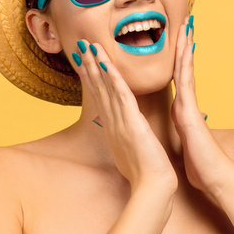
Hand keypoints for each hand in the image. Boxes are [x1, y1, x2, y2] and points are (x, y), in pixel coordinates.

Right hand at [72, 40, 177, 193]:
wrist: (152, 186)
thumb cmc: (144, 173)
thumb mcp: (130, 152)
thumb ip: (125, 140)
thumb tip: (121, 137)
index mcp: (113, 127)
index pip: (100, 97)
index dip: (92, 78)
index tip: (85, 62)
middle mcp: (112, 122)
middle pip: (98, 89)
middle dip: (90, 66)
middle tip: (81, 47)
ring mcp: (120, 122)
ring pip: (106, 88)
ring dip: (98, 66)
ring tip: (89, 47)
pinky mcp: (131, 122)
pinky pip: (121, 96)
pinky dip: (114, 79)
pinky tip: (107, 64)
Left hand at [171, 17, 233, 196]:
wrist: (214, 176)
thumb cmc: (199, 164)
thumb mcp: (184, 142)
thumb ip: (183, 131)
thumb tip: (181, 127)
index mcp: (181, 109)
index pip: (177, 78)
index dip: (176, 59)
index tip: (175, 41)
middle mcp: (186, 102)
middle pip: (182, 67)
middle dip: (182, 44)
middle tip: (183, 22)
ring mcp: (189, 103)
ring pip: (185, 68)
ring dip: (185, 46)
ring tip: (186, 25)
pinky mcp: (190, 109)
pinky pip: (185, 80)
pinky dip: (184, 63)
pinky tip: (184, 48)